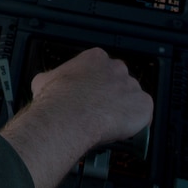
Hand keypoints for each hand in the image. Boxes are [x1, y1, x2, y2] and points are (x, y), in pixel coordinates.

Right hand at [0, 47, 153, 187]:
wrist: (68, 116)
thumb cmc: (56, 100)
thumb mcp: (43, 81)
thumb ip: (52, 78)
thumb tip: (45, 84)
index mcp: (95, 58)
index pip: (101, 67)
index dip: (96, 83)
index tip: (90, 94)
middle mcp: (116, 69)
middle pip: (119, 81)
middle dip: (111, 94)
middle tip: (99, 110)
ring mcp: (131, 86)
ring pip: (132, 97)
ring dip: (123, 109)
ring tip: (110, 124)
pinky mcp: (142, 105)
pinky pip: (144, 114)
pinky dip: (137, 122)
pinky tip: (124, 129)